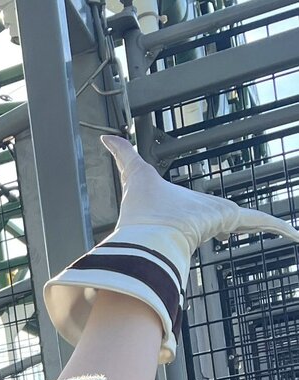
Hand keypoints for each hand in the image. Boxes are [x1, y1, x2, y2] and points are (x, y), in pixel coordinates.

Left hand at [103, 134, 298, 251]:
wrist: (148, 236)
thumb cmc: (142, 210)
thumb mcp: (135, 172)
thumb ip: (122, 155)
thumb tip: (106, 137)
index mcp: (191, 209)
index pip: (208, 210)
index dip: (214, 215)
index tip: (222, 224)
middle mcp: (208, 217)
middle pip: (233, 219)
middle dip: (245, 225)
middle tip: (259, 229)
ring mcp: (222, 220)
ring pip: (253, 221)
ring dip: (271, 227)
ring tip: (289, 234)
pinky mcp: (232, 220)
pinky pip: (262, 221)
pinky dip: (279, 227)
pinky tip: (294, 235)